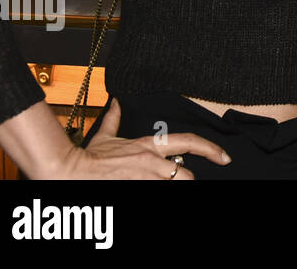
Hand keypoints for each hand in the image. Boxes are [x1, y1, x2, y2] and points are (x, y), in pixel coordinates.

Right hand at [47, 100, 230, 179]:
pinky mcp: (139, 190)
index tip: (225, 157)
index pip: (189, 142)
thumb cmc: (88, 158)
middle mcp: (153, 163)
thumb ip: (114, 119)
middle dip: (187, 180)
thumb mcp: (106, 136)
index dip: (211, 149)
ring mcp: (147, 179)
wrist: (71, 172)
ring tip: (165, 185)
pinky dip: (162, 192)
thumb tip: (116, 103)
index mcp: (150, 146)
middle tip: (182, 182)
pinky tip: (158, 191)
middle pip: (187, 175)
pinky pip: (161, 193)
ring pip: (176, 185)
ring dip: (173, 187)